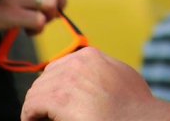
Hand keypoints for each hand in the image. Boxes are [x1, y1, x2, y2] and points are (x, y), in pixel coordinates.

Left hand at [21, 48, 164, 120]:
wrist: (140, 118)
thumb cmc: (135, 105)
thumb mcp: (121, 75)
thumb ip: (103, 70)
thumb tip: (93, 77)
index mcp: (90, 56)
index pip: (59, 67)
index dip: (54, 87)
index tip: (54, 104)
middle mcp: (76, 62)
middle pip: (45, 78)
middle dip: (43, 97)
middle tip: (44, 116)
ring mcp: (67, 79)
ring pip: (35, 92)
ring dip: (35, 108)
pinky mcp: (59, 98)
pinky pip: (31, 106)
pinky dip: (29, 117)